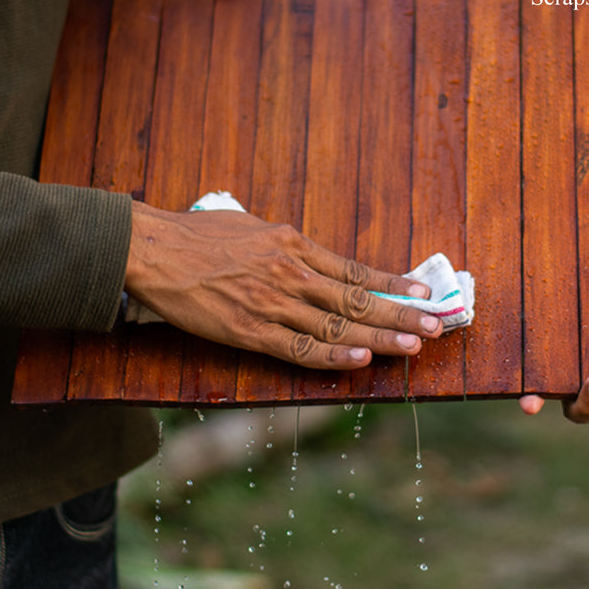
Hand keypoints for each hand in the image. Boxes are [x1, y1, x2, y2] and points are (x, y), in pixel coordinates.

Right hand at [124, 202, 442, 368]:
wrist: (153, 249)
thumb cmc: (200, 235)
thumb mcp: (254, 227)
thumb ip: (288, 247)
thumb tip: (315, 261)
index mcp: (293, 244)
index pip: (354, 269)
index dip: (392, 283)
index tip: (423, 293)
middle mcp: (290, 272)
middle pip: (356, 299)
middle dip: (400, 313)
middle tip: (436, 325)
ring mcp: (271, 303)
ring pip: (336, 326)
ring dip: (379, 338)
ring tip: (414, 347)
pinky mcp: (248, 330)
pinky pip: (298, 348)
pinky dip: (332, 357)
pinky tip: (360, 361)